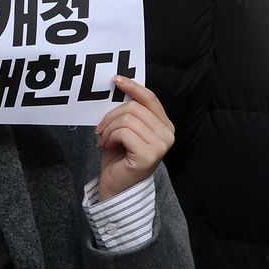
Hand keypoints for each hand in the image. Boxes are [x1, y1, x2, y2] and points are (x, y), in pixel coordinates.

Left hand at [96, 77, 174, 200]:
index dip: (133, 87)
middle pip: (135, 107)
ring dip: (109, 128)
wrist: (116, 188)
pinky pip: (124, 132)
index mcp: (165, 126)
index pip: (150, 99)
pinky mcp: (149, 155)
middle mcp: (168, 135)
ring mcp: (161, 146)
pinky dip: (110, 137)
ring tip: (104, 139)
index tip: (116, 80)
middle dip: (111, 115)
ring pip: (127, 119)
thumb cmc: (120, 158)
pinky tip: (106, 146)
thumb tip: (119, 87)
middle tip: (100, 129)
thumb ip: (129, 112)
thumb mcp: (125, 129)